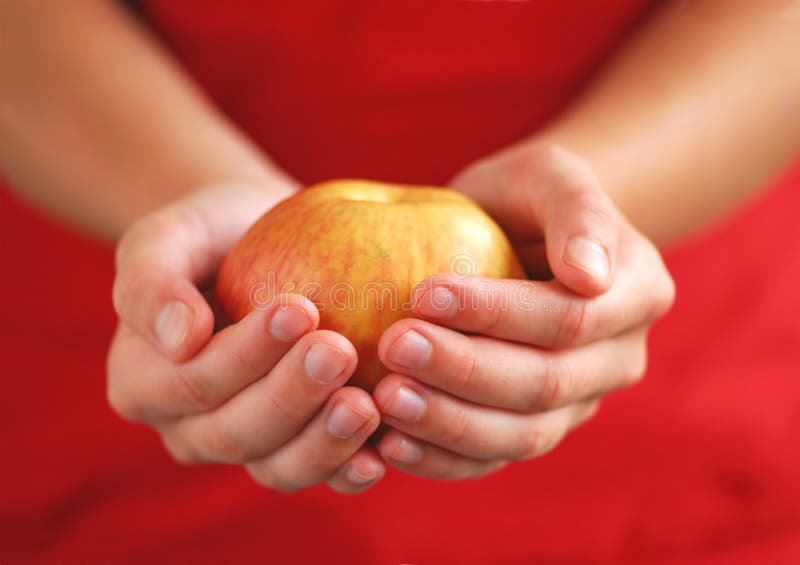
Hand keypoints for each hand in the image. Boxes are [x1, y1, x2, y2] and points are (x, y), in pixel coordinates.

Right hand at [107, 181, 384, 493]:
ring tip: (365, 406)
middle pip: (237, 431)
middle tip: (340, 351)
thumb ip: (152, 282)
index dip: (245, 355)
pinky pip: (317, 472)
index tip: (299, 309)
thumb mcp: (166, 237)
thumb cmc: (208, 235)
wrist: (256, 244)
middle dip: (291, 396)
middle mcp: (189, 428)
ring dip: (322, 442)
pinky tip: (380, 454)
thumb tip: (180, 339)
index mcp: (142, 384)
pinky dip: (346, 469)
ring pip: (276, 466)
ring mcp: (245, 446)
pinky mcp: (294, 449)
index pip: (192, 381)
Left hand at [371, 145, 674, 479]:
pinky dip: (442, 459)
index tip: (423, 293)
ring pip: (520, 436)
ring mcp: (578, 404)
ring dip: (448, 423)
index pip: (570, 317)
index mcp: (637, 295)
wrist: (518, 237)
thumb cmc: (527, 196)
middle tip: (392, 346)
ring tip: (384, 400)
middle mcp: (617, 360)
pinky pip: (492, 459)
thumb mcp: (552, 174)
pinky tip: (389, 445)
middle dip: (464, 370)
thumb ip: (579, 212)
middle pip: (544, 384)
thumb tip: (590, 275)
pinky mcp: (533, 429)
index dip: (497, 313)